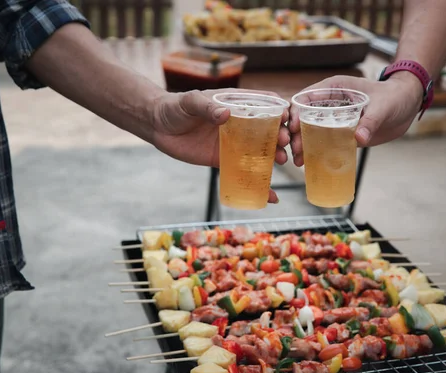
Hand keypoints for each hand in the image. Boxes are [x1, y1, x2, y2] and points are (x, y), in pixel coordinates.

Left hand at [151, 89, 290, 202]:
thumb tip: (225, 114)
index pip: (267, 104)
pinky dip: (260, 185)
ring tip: (281, 161)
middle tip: (284, 144)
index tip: (288, 120)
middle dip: (282, 136)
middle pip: (270, 129)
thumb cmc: (175, 108)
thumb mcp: (190, 102)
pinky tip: (271, 197)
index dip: (281, 110)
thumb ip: (206, 106)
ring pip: (262, 151)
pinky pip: (245, 172)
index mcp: (237, 103)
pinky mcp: (225, 161)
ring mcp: (235, 143)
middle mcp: (241, 123)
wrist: (157, 127)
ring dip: (276, 156)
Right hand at [288, 74, 423, 165]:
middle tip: (295, 149)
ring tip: (299, 161)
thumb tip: (359, 138)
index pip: (306, 97)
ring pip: (310, 131)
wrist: (408, 106)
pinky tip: (309, 164)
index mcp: (334, 88)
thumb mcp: (383, 106)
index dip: (295, 112)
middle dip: (295, 133)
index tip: (293, 128)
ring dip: (302, 145)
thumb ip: (370, 121)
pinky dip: (315, 152)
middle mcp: (330, 103)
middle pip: (303, 117)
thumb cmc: (395, 97)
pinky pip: (324, 142)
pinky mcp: (342, 133)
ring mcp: (334, 119)